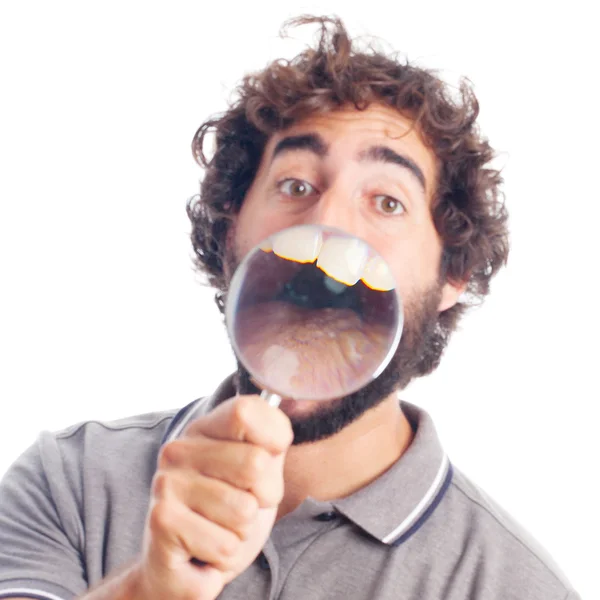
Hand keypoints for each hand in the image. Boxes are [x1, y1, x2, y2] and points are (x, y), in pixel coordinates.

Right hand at [133, 394, 292, 599]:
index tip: (267, 460)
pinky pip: (226, 545)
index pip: (247, 410)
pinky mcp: (162, 522)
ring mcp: (167, 483)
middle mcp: (179, 449)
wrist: (187, 566)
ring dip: (242, 531)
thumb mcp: (261, 469)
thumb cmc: (230, 512)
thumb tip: (280, 433)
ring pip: (244, 510)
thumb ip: (272, 440)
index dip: (273, 439)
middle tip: (242, 506)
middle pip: (256, 464)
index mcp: (204, 428)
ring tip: (220, 528)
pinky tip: (204, 550)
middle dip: (263, 497)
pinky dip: (224, 556)